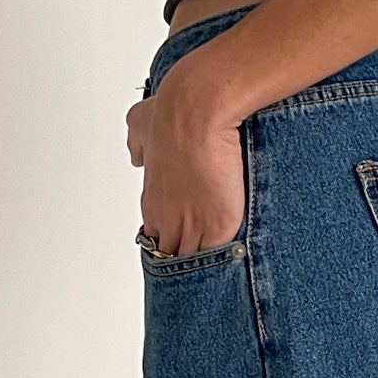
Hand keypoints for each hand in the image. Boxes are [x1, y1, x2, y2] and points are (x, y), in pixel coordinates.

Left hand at [125, 57, 245, 256]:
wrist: (198, 110)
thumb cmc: (172, 115)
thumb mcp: (140, 126)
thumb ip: (138, 144)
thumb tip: (137, 153)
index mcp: (153, 204)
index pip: (158, 239)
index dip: (173, 241)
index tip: (187, 237)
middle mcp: (169, 221)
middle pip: (176, 257)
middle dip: (189, 259)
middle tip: (205, 258)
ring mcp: (194, 228)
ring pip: (198, 263)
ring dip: (211, 266)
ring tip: (225, 267)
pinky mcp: (219, 228)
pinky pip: (224, 257)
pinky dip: (231, 260)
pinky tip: (240, 261)